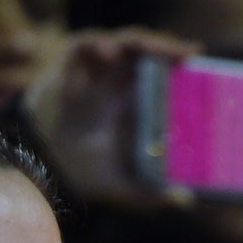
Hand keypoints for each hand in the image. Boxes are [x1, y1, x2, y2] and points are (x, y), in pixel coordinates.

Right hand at [20, 28, 198, 208]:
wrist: (43, 167)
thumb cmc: (83, 172)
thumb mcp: (125, 187)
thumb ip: (154, 194)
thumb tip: (188, 201)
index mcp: (133, 102)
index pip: (161, 73)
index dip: (178, 64)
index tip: (198, 59)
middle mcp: (116, 82)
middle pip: (147, 52)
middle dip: (167, 47)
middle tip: (188, 52)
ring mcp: (93, 72)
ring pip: (122, 42)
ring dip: (141, 41)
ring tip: (158, 49)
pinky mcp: (68, 67)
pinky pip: (84, 44)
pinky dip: (98, 43)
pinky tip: (110, 52)